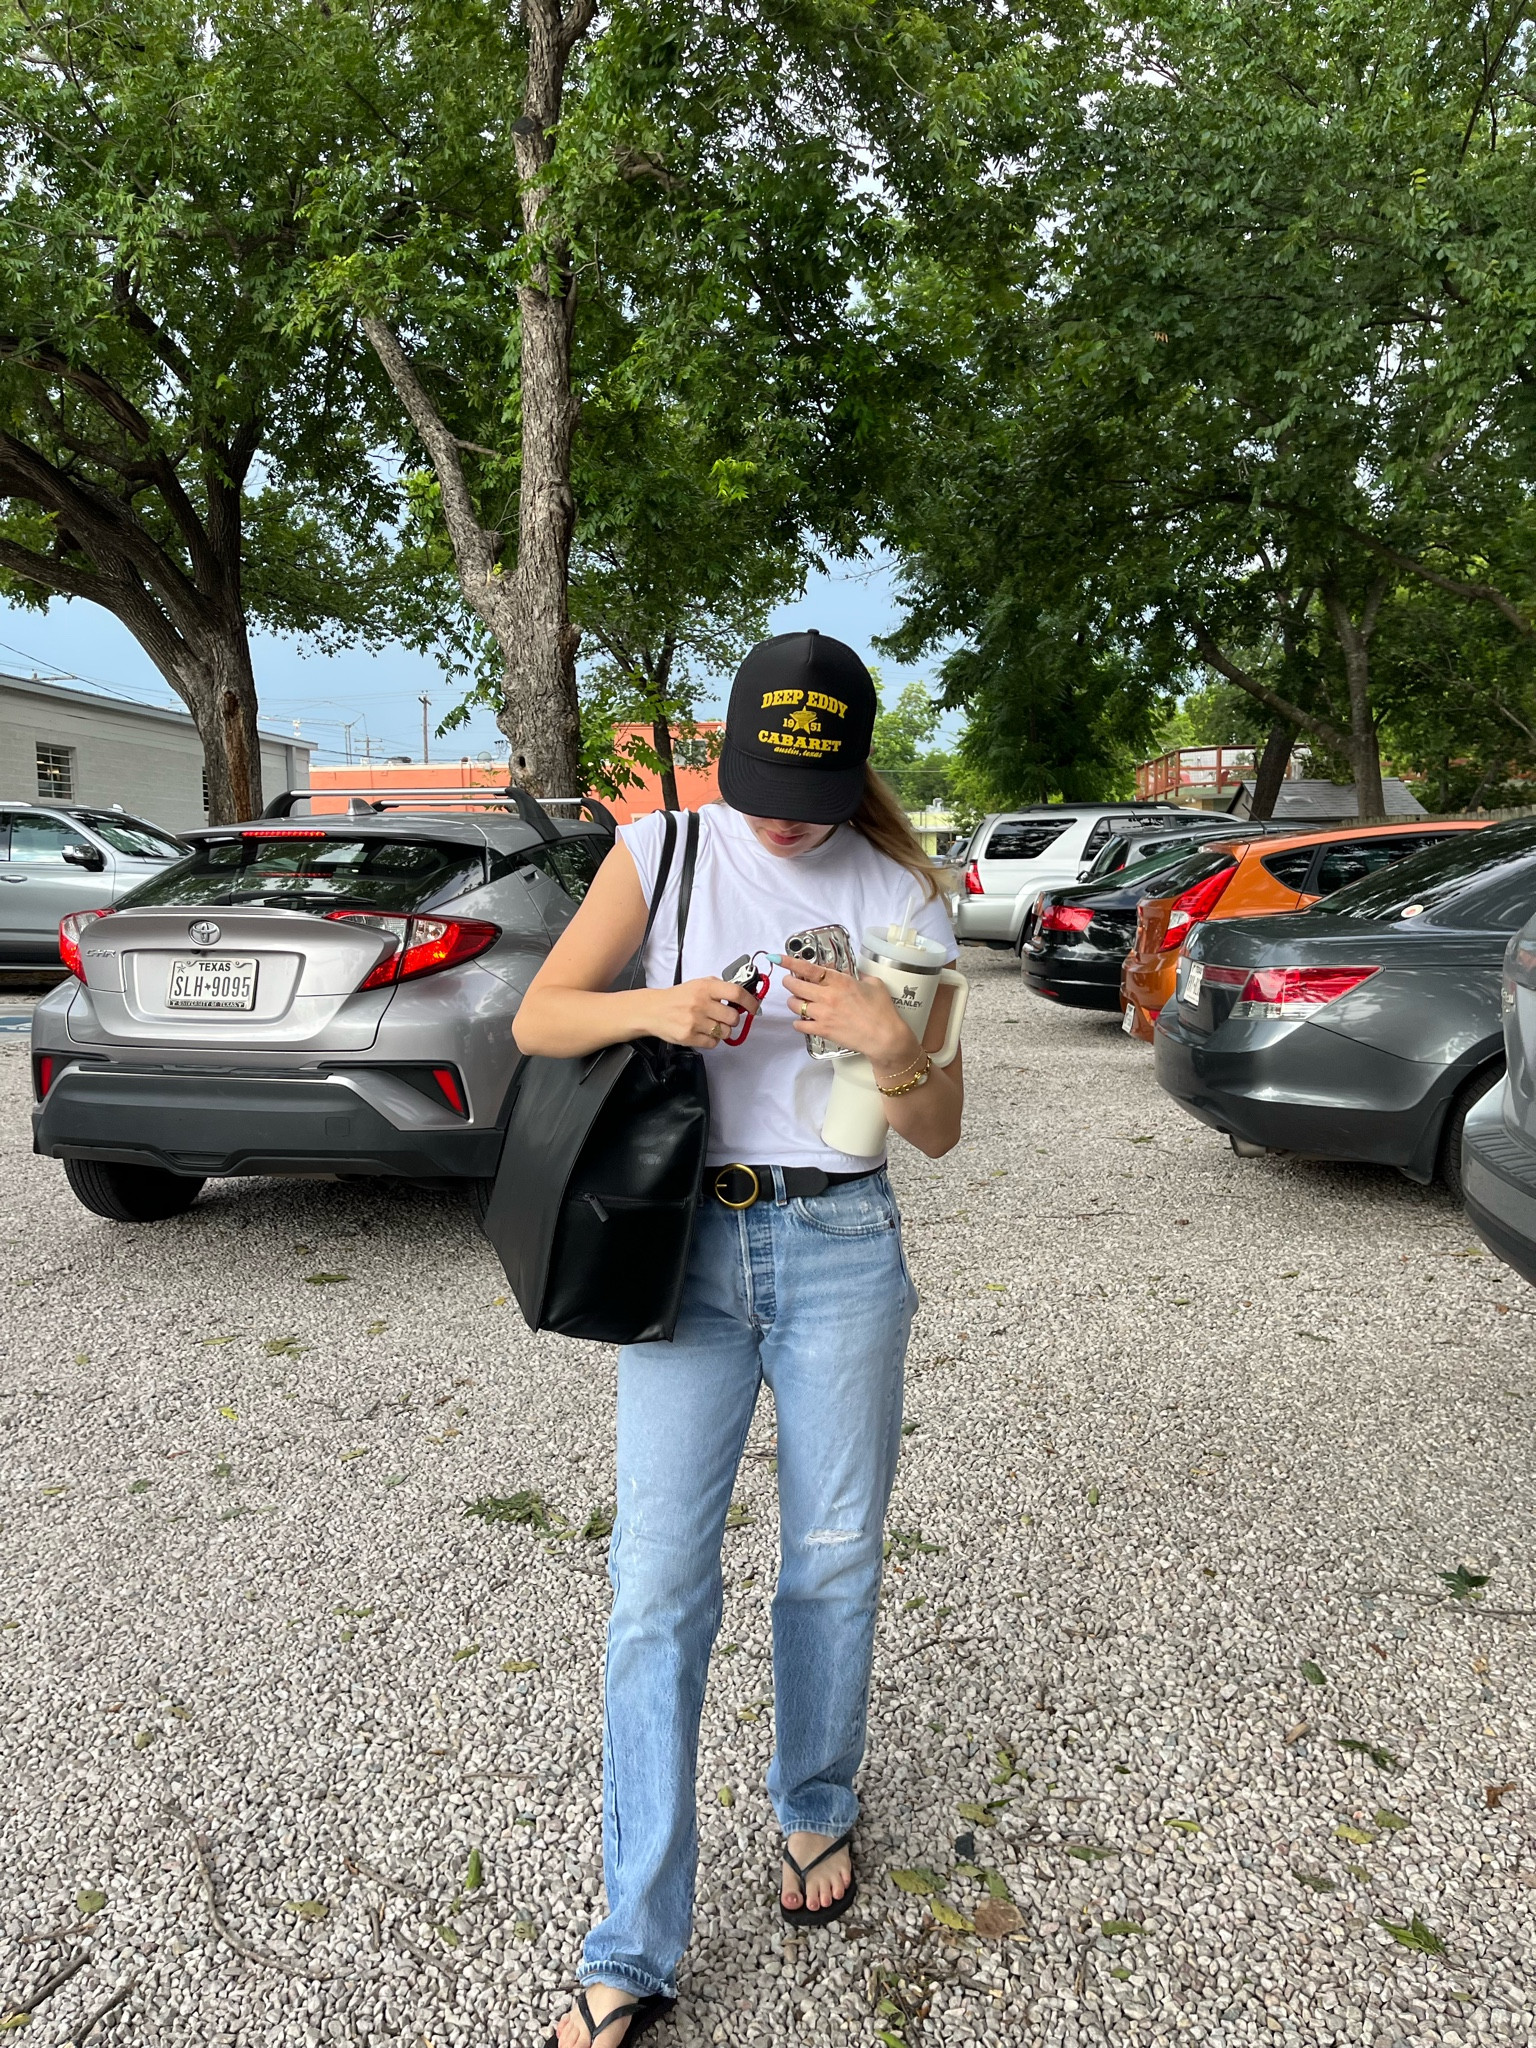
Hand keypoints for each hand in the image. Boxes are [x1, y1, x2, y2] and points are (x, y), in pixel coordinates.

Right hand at [643, 976, 759, 1049]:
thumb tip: (742, 997)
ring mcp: (694, 1021)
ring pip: (725, 1032)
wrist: (653, 1010)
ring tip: (711, 1025)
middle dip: (732, 1020)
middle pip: (732, 1017)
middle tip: (724, 1018)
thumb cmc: (678, 998)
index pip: (736, 993)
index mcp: (705, 987)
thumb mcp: (698, 984)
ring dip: (722, 1031)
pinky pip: (713, 1043)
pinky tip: (703, 1032)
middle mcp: (700, 1003)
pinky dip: (712, 1040)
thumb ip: (718, 988)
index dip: (750, 1002)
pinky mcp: (689, 1036)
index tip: (754, 1008)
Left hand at [781, 961, 918, 1069]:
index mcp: (840, 982)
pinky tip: (804, 1020)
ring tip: (800, 1000)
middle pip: (796, 986)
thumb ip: (859, 976)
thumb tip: (853, 974)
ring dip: (794, 1001)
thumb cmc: (882, 1011)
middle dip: (789, 982)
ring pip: (795, 1004)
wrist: (884, 1037)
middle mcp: (828, 996)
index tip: (778, 958)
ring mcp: (823, 1014)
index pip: (808, 969)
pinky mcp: (823, 1030)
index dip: (790, 962)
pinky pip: (800, 1025)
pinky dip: (799, 1022)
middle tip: (791, 981)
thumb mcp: (874, 984)